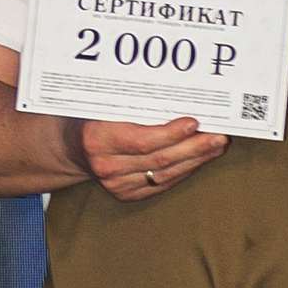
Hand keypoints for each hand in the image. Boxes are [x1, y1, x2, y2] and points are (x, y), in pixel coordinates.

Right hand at [69, 114, 227, 202]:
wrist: (68, 147)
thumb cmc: (89, 117)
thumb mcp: (100, 104)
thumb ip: (129, 102)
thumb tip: (174, 93)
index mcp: (97, 140)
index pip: (142, 141)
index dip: (171, 134)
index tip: (194, 122)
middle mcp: (107, 167)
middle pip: (160, 160)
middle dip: (194, 148)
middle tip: (219, 135)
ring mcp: (117, 185)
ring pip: (166, 174)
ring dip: (196, 159)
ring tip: (216, 145)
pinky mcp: (128, 195)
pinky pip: (164, 184)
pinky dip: (185, 170)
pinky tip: (200, 158)